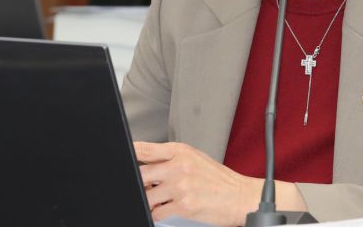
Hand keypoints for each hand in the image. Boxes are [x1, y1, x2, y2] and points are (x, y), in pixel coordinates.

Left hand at [134, 141, 261, 225]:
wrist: (240, 196)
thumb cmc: (218, 179)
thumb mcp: (195, 159)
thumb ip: (170, 159)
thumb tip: (145, 164)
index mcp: (181, 151)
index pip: (145, 149)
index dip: (130, 153)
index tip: (123, 158)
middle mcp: (180, 166)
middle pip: (141, 173)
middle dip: (139, 183)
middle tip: (146, 186)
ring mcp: (181, 186)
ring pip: (146, 196)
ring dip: (148, 200)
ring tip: (158, 199)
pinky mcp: (184, 205)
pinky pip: (157, 212)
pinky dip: (157, 213)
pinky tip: (164, 209)